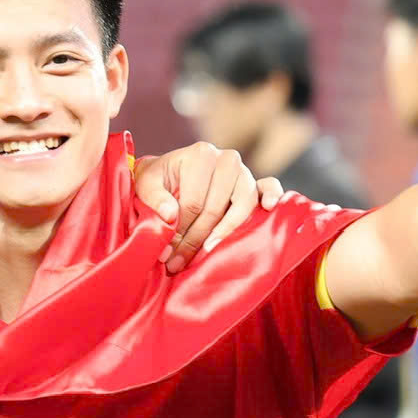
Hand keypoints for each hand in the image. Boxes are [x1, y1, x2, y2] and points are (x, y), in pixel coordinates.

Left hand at [132, 144, 284, 273]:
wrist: (168, 173)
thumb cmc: (157, 180)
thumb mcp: (146, 184)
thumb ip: (155, 198)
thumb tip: (172, 217)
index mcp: (201, 154)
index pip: (194, 202)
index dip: (179, 231)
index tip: (167, 253)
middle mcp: (226, 159)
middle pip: (215, 208)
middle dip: (195, 239)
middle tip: (179, 262)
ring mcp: (243, 171)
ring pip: (242, 204)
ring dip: (225, 231)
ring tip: (208, 249)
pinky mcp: (254, 182)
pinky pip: (269, 186)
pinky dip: (271, 195)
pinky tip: (269, 207)